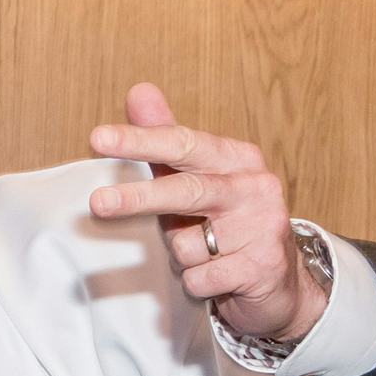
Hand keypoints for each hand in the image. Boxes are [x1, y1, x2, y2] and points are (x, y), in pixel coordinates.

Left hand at [86, 84, 327, 347]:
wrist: (279, 282)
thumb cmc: (225, 223)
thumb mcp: (196, 179)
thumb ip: (166, 140)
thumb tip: (139, 91)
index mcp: (237, 159)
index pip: (183, 143)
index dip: (140, 140)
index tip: (98, 138)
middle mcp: (255, 186)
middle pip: (188, 190)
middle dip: (140, 199)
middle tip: (97, 203)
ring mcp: (263, 226)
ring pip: (186, 245)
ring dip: (180, 257)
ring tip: (204, 255)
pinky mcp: (262, 266)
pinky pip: (199, 279)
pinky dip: (196, 283)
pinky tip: (217, 278)